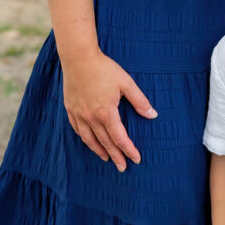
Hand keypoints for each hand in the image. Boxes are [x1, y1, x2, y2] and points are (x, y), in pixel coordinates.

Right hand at [63, 49, 156, 170]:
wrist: (78, 57)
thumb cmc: (104, 69)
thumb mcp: (126, 83)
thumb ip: (140, 101)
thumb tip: (153, 115)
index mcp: (106, 113)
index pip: (120, 138)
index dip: (129, 150)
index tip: (136, 158)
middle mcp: (91, 117)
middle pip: (106, 143)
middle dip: (116, 156)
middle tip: (123, 167)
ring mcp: (79, 114)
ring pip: (90, 139)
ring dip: (99, 151)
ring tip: (107, 159)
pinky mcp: (70, 109)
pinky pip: (78, 129)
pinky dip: (85, 138)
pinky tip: (89, 142)